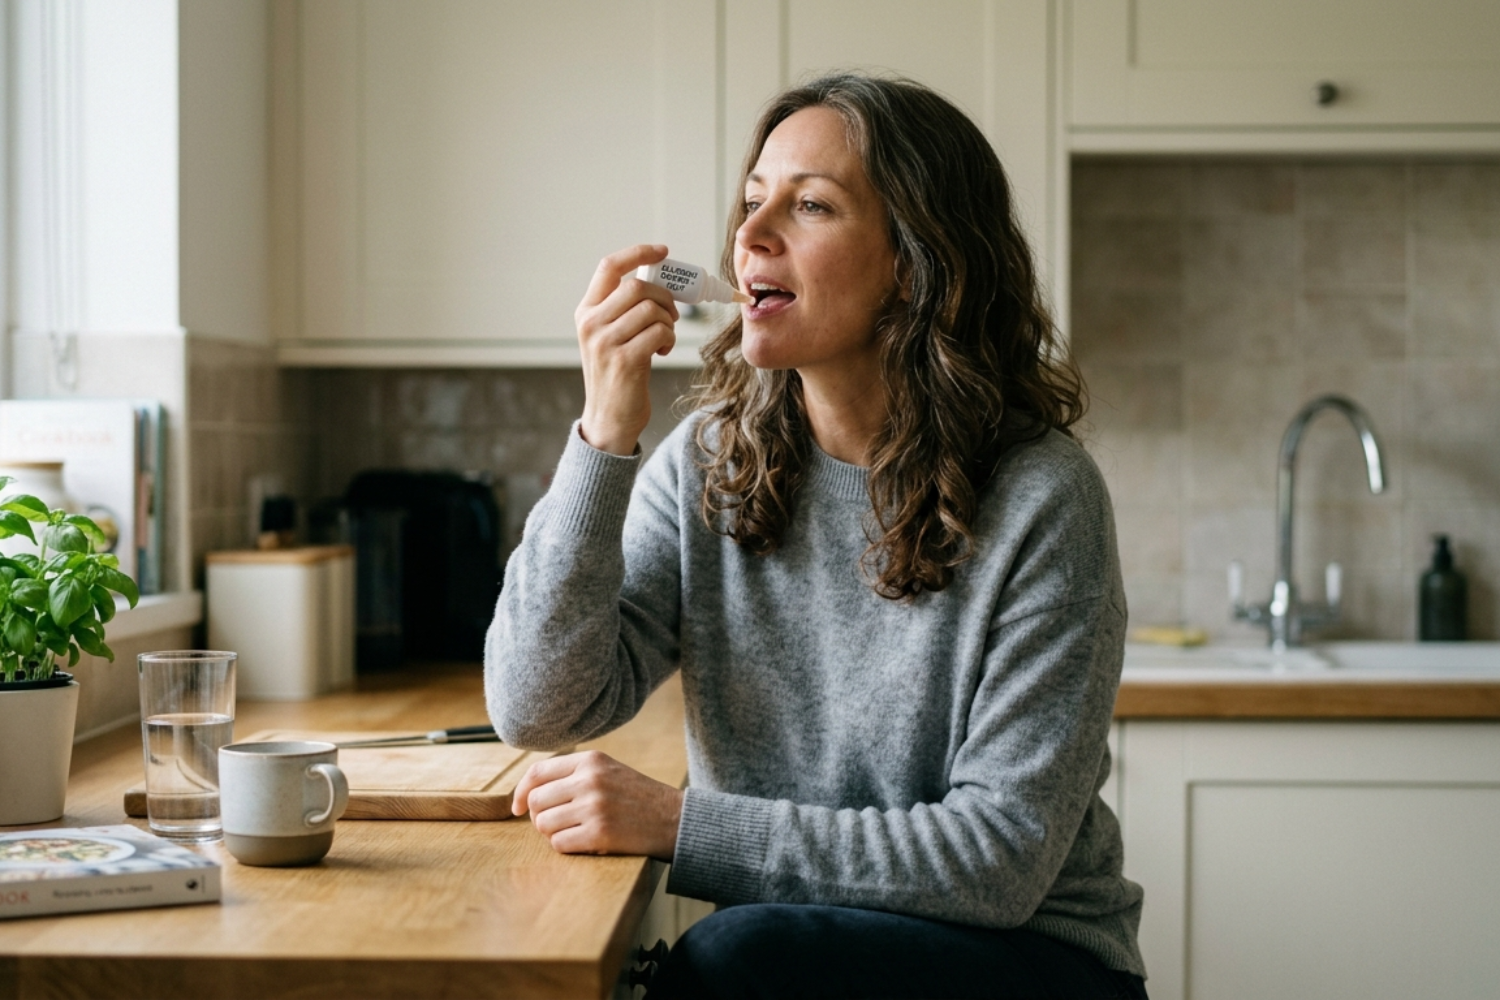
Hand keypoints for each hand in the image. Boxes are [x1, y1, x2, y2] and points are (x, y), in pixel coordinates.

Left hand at [511, 750, 682, 860]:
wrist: (674, 819)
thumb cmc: (637, 798)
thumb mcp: (608, 771)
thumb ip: (573, 774)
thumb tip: (528, 793)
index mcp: (591, 760)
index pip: (537, 772)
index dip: (520, 793)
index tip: (517, 808)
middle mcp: (590, 780)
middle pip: (536, 802)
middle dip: (540, 817)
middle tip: (559, 824)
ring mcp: (594, 806)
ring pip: (544, 824)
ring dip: (554, 834)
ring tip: (576, 832)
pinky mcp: (599, 833)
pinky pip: (559, 844)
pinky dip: (566, 848)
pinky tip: (585, 844)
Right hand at [576, 244, 679, 455]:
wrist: (609, 419)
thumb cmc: (617, 375)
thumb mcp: (610, 336)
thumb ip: (623, 309)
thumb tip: (660, 282)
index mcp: (586, 311)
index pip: (609, 266)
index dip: (638, 253)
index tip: (662, 251)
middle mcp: (590, 324)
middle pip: (637, 286)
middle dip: (664, 297)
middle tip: (671, 315)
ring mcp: (605, 342)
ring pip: (651, 308)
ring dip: (668, 321)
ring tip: (665, 338)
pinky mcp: (624, 360)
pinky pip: (659, 331)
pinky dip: (669, 338)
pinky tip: (663, 351)